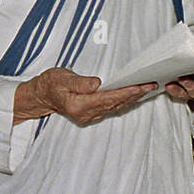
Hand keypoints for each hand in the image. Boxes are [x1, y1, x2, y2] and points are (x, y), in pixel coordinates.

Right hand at [14, 68, 157, 126]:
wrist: (42, 94)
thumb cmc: (51, 83)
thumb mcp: (61, 78)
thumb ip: (79, 82)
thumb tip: (97, 83)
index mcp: (78, 105)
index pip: (107, 98)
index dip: (124, 92)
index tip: (139, 87)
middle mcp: (86, 113)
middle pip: (115, 103)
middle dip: (134, 95)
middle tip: (151, 85)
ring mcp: (89, 115)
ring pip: (115, 106)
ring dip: (132, 98)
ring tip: (148, 89)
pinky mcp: (92, 113)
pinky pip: (112, 107)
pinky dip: (124, 100)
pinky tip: (134, 95)